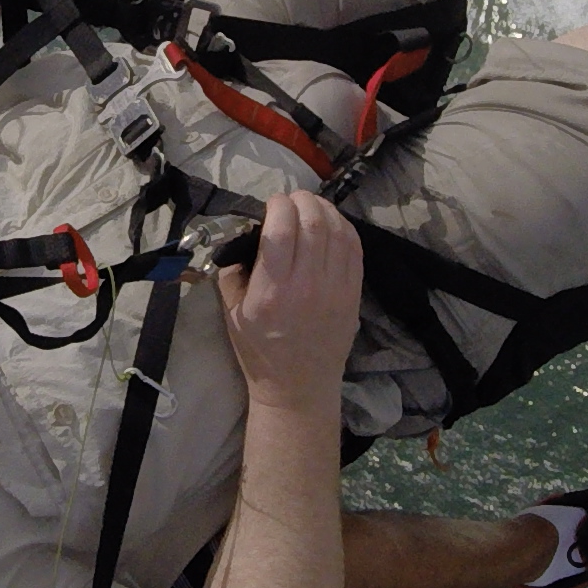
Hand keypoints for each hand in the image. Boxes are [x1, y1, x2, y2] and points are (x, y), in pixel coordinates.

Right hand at [215, 192, 358, 413]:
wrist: (298, 387)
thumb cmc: (260, 351)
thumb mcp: (232, 313)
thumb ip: (232, 271)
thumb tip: (243, 234)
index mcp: (271, 292)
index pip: (281, 229)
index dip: (278, 205)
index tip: (271, 204)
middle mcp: (306, 286)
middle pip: (313, 222)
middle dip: (302, 200)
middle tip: (292, 200)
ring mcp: (335, 289)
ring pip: (337, 230)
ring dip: (324, 209)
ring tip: (311, 206)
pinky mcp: (353, 294)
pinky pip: (354, 248)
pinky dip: (343, 227)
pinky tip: (332, 223)